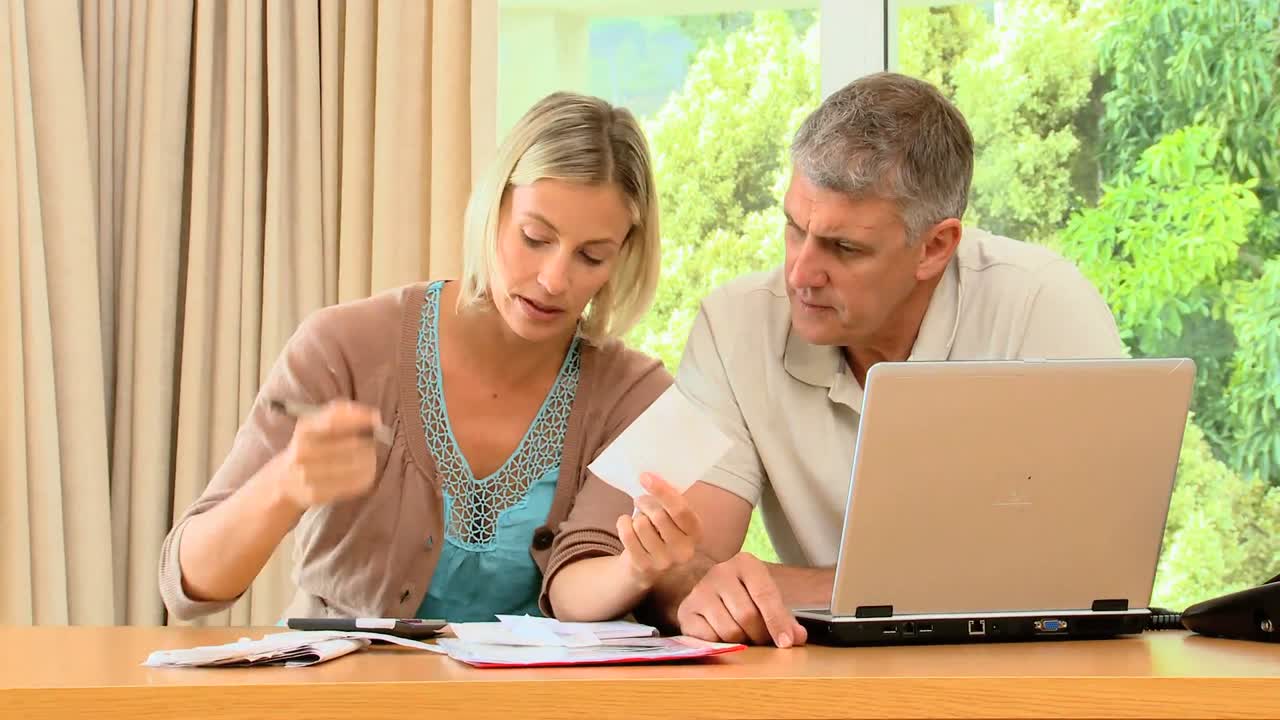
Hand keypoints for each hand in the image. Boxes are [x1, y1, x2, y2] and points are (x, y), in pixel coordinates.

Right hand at [277, 401, 380, 509]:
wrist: (285, 480)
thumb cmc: (310, 446)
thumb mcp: (315, 423)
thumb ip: (340, 412)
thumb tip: (373, 415)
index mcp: (304, 431)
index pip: (333, 422)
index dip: (358, 419)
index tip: (376, 419)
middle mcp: (303, 453)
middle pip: (351, 445)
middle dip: (368, 443)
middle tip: (372, 444)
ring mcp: (308, 475)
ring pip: (355, 465)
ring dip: (369, 460)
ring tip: (369, 458)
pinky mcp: (317, 494)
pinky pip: (352, 485)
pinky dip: (364, 477)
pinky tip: (364, 473)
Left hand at [617, 473, 702, 587]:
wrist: (648, 568)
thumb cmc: (661, 533)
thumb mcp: (674, 518)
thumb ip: (670, 501)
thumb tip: (652, 478)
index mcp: (696, 533)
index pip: (680, 510)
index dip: (662, 492)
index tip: (645, 477)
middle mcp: (684, 551)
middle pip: (658, 515)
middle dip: (645, 503)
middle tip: (641, 502)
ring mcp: (664, 562)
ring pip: (640, 524)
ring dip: (635, 517)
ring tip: (638, 521)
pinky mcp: (644, 567)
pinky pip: (627, 535)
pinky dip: (623, 524)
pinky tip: (628, 528)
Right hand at [676, 552, 807, 647]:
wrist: (711, 588)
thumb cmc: (745, 595)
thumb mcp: (767, 599)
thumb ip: (784, 618)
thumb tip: (797, 637)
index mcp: (745, 564)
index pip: (765, 595)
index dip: (777, 621)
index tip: (786, 643)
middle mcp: (720, 572)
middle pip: (746, 616)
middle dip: (759, 635)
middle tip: (763, 640)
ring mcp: (700, 591)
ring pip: (728, 630)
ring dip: (741, 641)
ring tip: (744, 636)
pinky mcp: (686, 611)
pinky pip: (709, 638)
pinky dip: (721, 644)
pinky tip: (724, 636)